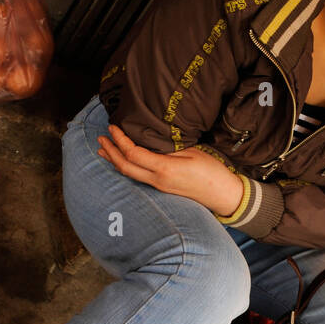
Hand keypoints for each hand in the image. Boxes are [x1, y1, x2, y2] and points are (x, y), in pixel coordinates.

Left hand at [97, 125, 244, 216]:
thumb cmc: (212, 172)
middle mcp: (157, 181)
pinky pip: (138, 176)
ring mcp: (159, 186)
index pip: (133, 154)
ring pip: (129, 174)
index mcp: (164, 169)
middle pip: (125, 167)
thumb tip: (150, 138)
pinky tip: (123, 161)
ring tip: (103, 150)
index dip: (120, 141)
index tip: (113, 127)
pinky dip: (126, 166)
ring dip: (114, 160)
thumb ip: (169, 147)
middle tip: (101, 137)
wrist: (223, 195)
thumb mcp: (192, 152)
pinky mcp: (162, 188)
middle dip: (110, 151)